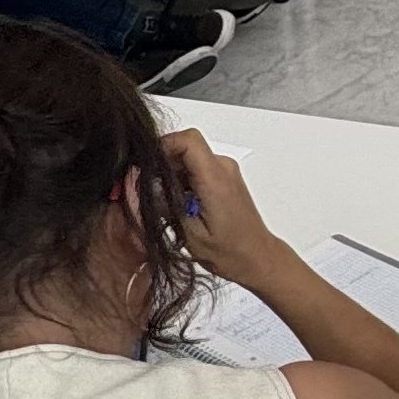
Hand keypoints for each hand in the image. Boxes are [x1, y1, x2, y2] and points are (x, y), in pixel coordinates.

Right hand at [161, 129, 290, 288]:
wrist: (257, 257)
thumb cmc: (231, 252)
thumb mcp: (189, 233)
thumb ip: (164, 204)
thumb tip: (141, 183)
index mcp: (215, 179)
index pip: (187, 140)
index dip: (162, 146)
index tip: (146, 165)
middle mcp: (223, 168)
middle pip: (184, 147)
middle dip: (162, 165)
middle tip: (149, 192)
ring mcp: (225, 171)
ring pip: (188, 158)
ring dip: (172, 176)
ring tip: (166, 205)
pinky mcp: (224, 177)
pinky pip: (197, 167)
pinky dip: (182, 181)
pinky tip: (179, 206)